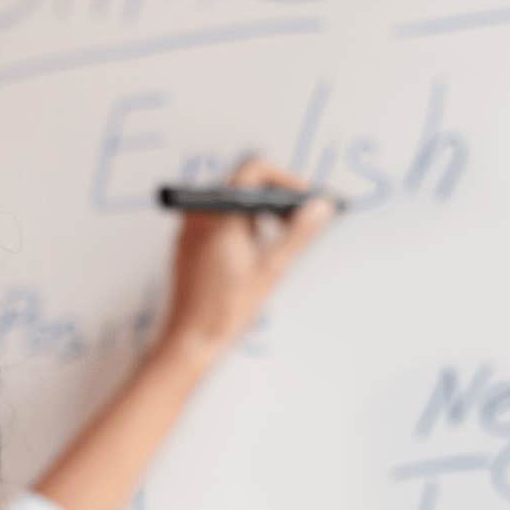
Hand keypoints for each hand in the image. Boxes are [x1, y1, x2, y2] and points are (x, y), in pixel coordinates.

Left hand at [154, 154, 338, 365]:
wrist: (190, 339)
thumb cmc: (224, 310)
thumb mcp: (271, 269)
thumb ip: (298, 234)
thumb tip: (321, 208)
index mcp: (218, 214)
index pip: (254, 170)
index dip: (285, 180)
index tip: (305, 199)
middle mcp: (199, 214)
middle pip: (243, 183)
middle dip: (275, 196)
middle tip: (300, 218)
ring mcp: (190, 228)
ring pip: (232, 201)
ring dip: (260, 211)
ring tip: (281, 237)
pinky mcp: (189, 242)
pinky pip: (218, 218)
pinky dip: (243, 223)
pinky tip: (257, 250)